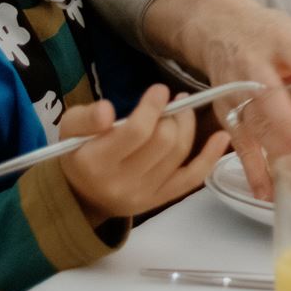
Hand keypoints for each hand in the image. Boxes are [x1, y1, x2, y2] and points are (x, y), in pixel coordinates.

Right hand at [56, 86, 230, 224]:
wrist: (83, 195)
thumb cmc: (79, 152)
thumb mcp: (69, 128)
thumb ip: (86, 117)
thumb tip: (108, 111)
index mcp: (96, 163)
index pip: (136, 132)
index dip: (153, 107)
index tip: (160, 90)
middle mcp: (121, 183)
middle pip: (163, 141)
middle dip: (172, 115)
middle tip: (171, 101)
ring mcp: (144, 195)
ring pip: (179, 153)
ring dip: (186, 125)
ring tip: (181, 110)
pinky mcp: (159, 200)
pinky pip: (191, 178)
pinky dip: (209, 157)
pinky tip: (221, 136)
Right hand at [145, 0, 290, 195]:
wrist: (220, 26)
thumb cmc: (272, 35)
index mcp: (285, 39)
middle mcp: (257, 62)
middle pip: (270, 96)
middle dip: (288, 126)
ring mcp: (236, 88)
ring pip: (253, 123)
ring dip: (273, 152)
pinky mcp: (225, 110)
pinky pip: (240, 141)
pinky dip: (254, 169)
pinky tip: (269, 190)